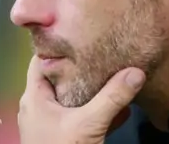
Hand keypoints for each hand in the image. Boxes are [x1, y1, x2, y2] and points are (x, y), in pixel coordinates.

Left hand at [17, 55, 145, 143]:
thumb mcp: (89, 123)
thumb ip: (111, 98)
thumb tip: (135, 71)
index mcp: (33, 97)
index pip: (40, 60)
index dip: (58, 46)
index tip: (80, 35)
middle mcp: (36, 107)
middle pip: (56, 79)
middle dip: (80, 68)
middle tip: (103, 54)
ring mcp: (46, 124)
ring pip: (68, 99)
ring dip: (89, 90)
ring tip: (112, 76)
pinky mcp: (59, 138)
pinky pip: (75, 118)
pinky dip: (92, 111)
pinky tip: (115, 109)